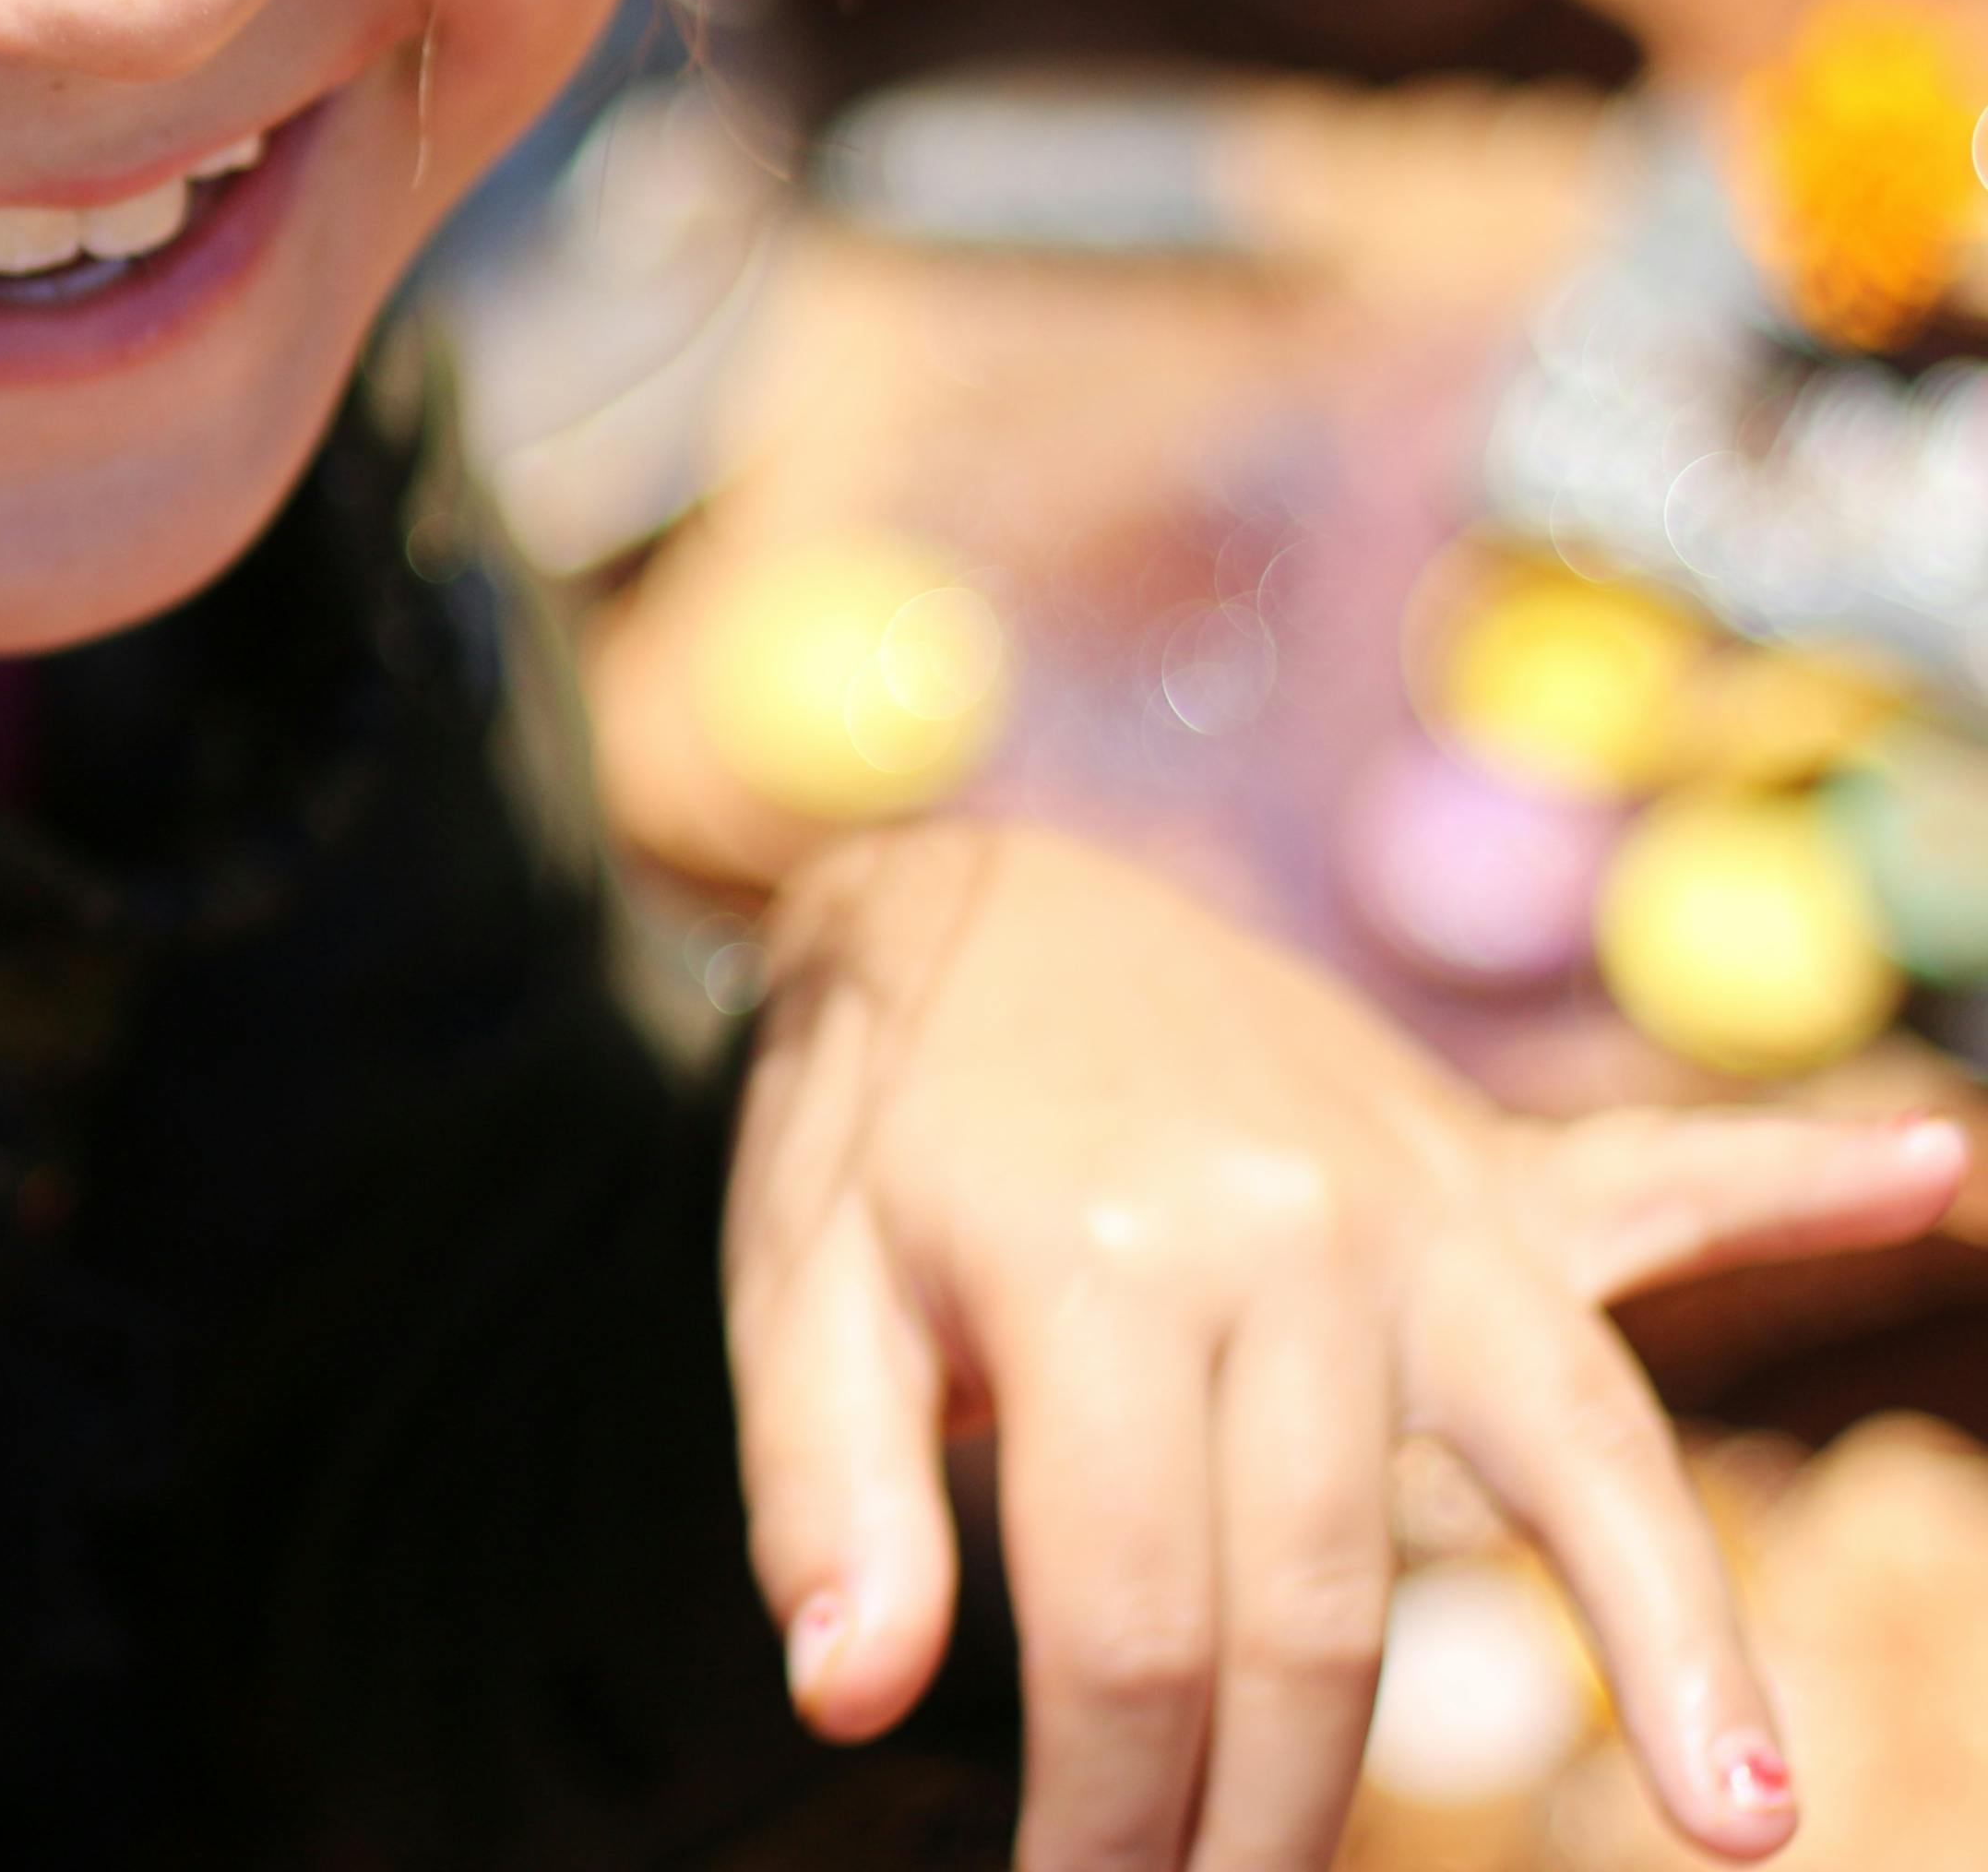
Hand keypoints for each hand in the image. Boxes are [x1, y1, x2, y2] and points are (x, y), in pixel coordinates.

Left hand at [725, 821, 1968, 1871]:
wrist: (958, 885)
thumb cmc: (875, 1115)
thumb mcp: (790, 1282)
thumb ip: (824, 1490)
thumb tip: (849, 1698)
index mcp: (1097, 1274)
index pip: (1129, 1617)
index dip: (1105, 1795)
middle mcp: (1287, 1235)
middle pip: (1321, 1598)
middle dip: (1276, 1807)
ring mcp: (1412, 1196)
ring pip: (1565, 1449)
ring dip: (1663, 1637)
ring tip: (1745, 1822)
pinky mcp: (1483, 1167)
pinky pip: (1659, 1180)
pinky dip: (1798, 1180)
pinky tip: (1930, 1176)